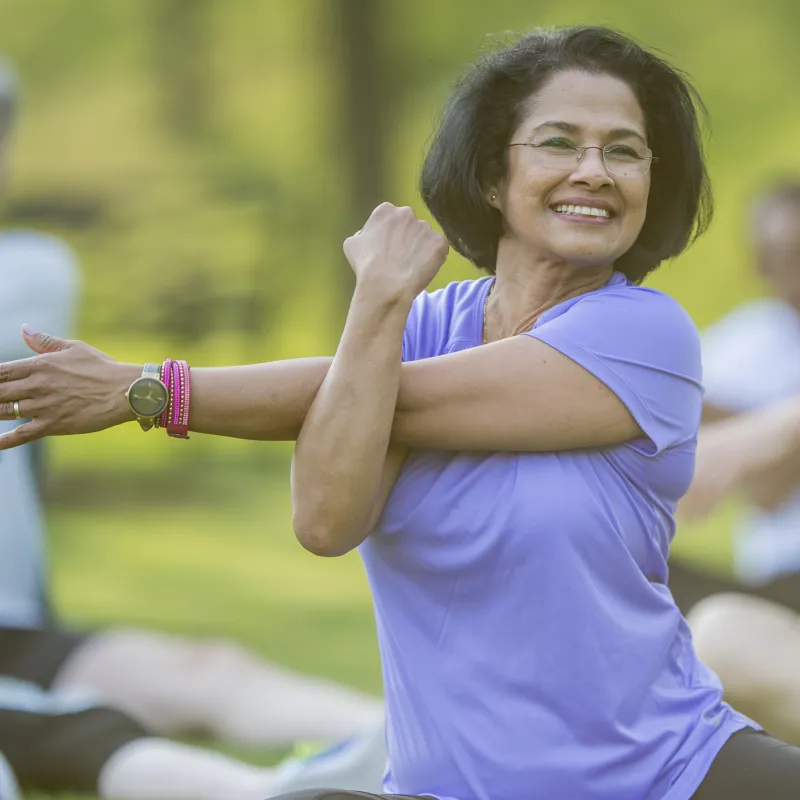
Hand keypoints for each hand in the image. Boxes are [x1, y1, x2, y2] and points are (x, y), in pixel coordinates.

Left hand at [0, 326, 137, 449]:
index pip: (1, 371)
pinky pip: (21, 435)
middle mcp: (37, 386)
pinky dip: (4, 440)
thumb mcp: (75, 348)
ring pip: (4, 412)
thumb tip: (23, 328)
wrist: (125, 391)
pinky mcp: (53, 425)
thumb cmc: (103, 368)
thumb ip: (45, 341)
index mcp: (40, 365)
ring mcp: (43, 407)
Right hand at [343, 203, 448, 303]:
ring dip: (421, 249)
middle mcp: (407, 213)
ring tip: (411, 267)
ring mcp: (425, 227)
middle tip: (401, 259)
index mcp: (385, 210)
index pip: (392, 219)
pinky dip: (434, 259)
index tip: (389, 250)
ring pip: (425, 237)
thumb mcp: (353, 244)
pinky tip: (422, 270)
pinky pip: (439, 249)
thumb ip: (364, 233)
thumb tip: (369, 234)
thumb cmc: (366, 266)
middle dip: (408, 239)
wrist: (386, 285)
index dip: (391, 236)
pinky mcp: (440, 242)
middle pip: (410, 226)